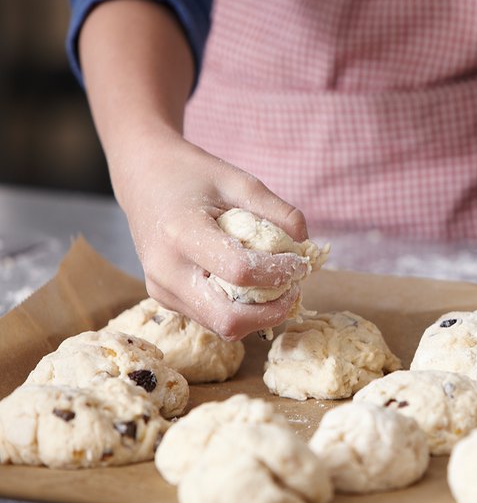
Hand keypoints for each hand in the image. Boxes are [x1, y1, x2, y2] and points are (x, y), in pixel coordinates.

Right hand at [110, 133, 310, 339]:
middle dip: (273, 311)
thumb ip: (277, 211)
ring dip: (259, 315)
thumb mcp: (239, 180)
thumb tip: (305, 245)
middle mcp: (166, 269)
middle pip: (229, 319)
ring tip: (277, 287)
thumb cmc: (193, 175)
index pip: (240, 272)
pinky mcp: (165, 299)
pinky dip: (241, 312)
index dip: (279, 274)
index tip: (300, 263)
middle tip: (293, 288)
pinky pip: (211, 319)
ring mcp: (162, 290)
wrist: (144, 178)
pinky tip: (254, 289)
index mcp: (181, 233)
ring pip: (223, 327)